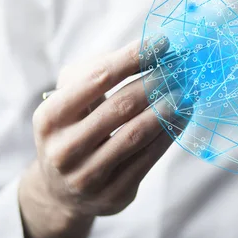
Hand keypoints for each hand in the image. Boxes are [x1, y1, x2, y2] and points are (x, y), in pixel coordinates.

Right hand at [18, 37, 190, 237]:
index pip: (97, 78)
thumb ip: (96, 71)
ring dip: (168, 108)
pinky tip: (184, 115)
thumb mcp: (69, 99)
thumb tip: (147, 51)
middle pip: (122, 106)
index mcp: (50, 117)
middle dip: (157, 82)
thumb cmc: (73, 130)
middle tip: (181, 67)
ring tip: (187, 89)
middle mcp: (65, 148)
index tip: (162, 43)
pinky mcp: (114, 194)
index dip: (132, 58)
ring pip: (137, 134)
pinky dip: (170, 132)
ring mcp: (88, 175)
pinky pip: (149, 158)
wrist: (61, 191)